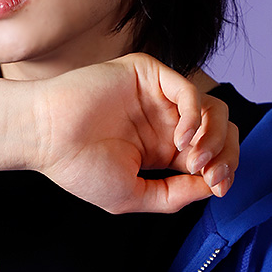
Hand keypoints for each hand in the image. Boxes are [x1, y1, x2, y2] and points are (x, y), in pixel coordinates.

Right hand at [33, 53, 237, 213]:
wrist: (46, 137)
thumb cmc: (78, 167)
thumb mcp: (132, 196)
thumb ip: (174, 195)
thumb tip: (213, 187)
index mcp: (161, 149)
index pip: (211, 154)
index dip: (223, 170)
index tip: (218, 187)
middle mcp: (164, 121)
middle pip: (220, 130)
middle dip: (225, 154)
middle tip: (210, 173)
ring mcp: (158, 97)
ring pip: (212, 109)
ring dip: (213, 136)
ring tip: (193, 158)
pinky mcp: (147, 75)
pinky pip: (188, 89)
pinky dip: (195, 114)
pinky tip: (180, 137)